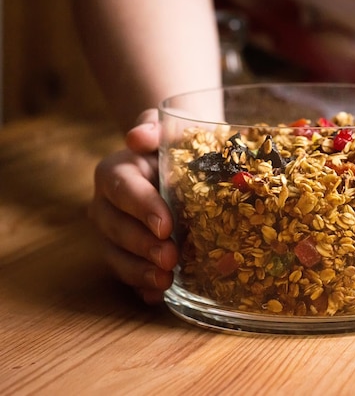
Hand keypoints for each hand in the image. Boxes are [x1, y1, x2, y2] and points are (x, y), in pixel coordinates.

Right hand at [89, 109, 176, 303]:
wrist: (177, 163)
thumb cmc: (172, 145)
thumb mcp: (167, 128)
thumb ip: (154, 128)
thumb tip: (138, 137)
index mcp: (115, 173)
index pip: (122, 190)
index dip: (142, 209)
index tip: (166, 226)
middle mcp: (106, 205)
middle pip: (116, 228)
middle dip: (143, 246)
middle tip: (172, 258)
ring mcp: (113, 233)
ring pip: (116, 255)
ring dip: (139, 271)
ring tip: (166, 282)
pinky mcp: (125, 254)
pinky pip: (127, 273)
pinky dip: (141, 287)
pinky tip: (157, 296)